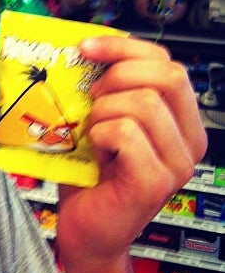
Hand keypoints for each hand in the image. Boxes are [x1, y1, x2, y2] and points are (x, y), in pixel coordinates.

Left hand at [57, 35, 206, 267]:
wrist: (84, 226)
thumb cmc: (90, 172)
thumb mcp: (102, 118)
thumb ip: (109, 87)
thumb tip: (88, 46)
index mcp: (179, 119)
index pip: (166, 61)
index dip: (123, 47)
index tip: (86, 47)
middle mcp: (188, 141)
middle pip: (167, 75)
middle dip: (116, 77)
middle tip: (92, 99)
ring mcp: (177, 164)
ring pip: (142, 103)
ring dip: (103, 112)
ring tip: (95, 134)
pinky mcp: (155, 183)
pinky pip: (126, 133)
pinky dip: (100, 135)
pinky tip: (98, 154)